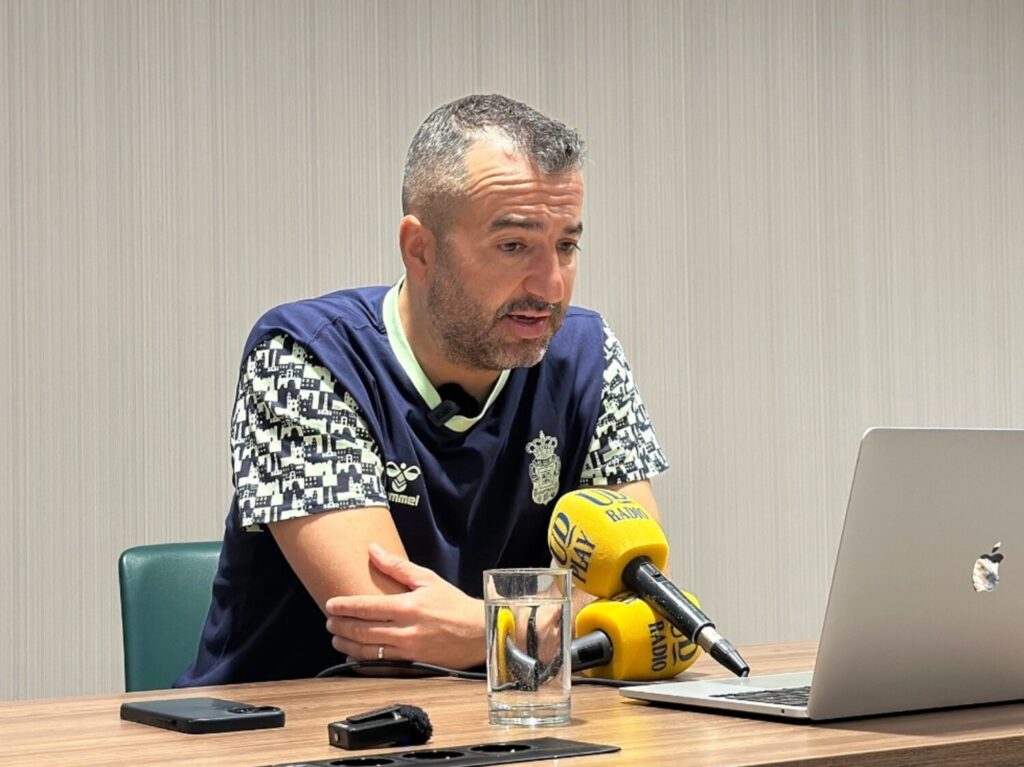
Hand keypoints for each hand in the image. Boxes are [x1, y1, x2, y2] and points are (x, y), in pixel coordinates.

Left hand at [325, 543, 485, 668]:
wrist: (480, 632)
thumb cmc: (454, 604)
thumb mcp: (428, 579)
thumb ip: (397, 566)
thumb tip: (373, 549)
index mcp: (408, 607)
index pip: (366, 607)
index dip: (344, 606)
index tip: (330, 605)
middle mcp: (406, 630)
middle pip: (362, 630)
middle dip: (340, 626)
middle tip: (330, 622)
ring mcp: (408, 651)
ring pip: (367, 651)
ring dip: (347, 645)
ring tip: (337, 638)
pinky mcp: (413, 665)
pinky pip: (381, 667)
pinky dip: (363, 663)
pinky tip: (354, 658)